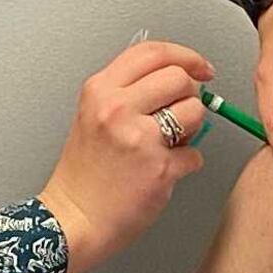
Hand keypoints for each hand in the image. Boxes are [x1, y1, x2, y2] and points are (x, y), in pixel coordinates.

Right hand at [38, 38, 218, 272]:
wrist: (73, 219)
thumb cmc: (84, 175)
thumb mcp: (93, 117)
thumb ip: (129, 93)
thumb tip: (177, 80)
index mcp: (100, 90)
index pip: (152, 52)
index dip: (184, 55)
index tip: (199, 67)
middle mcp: (117, 108)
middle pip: (179, 78)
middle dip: (189, 96)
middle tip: (180, 113)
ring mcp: (139, 138)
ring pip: (195, 111)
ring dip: (191, 129)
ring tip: (169, 144)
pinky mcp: (159, 168)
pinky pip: (195, 154)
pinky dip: (186, 164)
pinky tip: (162, 172)